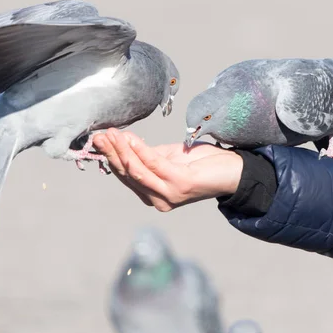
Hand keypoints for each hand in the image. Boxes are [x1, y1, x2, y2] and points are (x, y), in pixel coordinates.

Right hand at [93, 129, 242, 211]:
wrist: (233, 171)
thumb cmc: (201, 164)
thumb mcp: (168, 157)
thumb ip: (146, 154)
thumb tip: (121, 140)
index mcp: (151, 194)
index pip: (124, 175)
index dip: (110, 156)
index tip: (99, 138)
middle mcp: (157, 199)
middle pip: (126, 174)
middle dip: (111, 152)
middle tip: (100, 134)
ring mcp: (167, 194)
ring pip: (136, 170)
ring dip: (121, 150)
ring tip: (111, 133)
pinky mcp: (179, 185)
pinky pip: (153, 164)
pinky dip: (140, 149)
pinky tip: (131, 138)